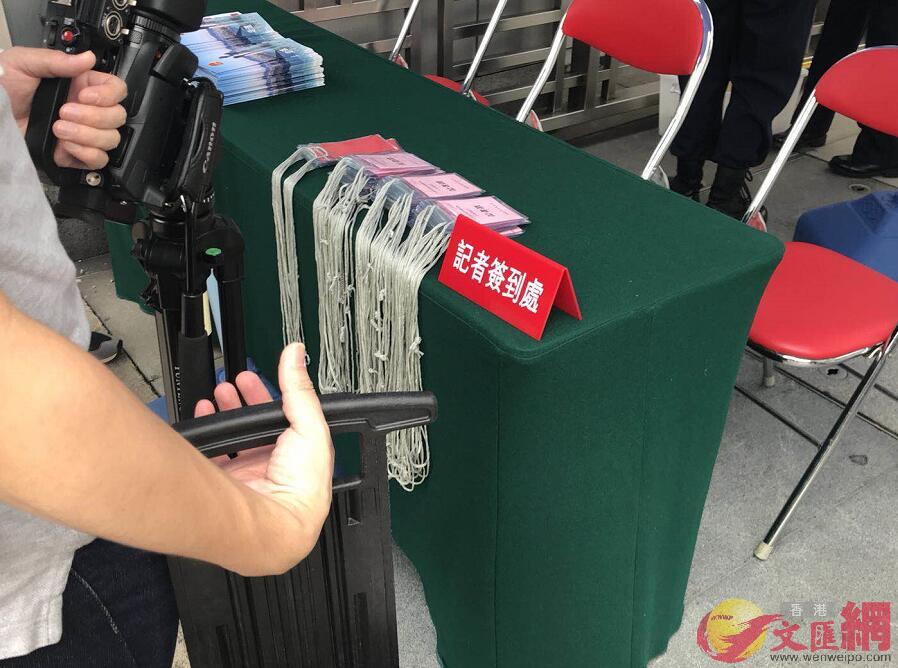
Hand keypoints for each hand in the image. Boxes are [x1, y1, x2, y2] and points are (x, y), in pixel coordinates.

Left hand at [0, 47, 126, 168]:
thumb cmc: (2, 87)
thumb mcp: (23, 63)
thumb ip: (56, 60)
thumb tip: (87, 58)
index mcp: (80, 85)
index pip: (116, 89)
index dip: (108, 94)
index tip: (85, 95)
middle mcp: (86, 110)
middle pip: (117, 116)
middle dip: (94, 117)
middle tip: (64, 111)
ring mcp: (83, 133)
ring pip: (111, 139)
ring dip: (87, 135)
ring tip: (58, 128)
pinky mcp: (75, 154)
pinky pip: (98, 160)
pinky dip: (87, 153)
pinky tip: (66, 144)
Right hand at [194, 344, 334, 552]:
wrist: (271, 526)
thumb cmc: (301, 489)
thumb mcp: (310, 427)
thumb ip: (301, 391)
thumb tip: (297, 356)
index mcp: (303, 454)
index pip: (285, 417)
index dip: (270, 396)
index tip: (255, 378)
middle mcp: (277, 466)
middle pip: (257, 426)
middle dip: (244, 400)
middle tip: (233, 382)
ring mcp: (250, 476)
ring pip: (235, 437)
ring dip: (226, 412)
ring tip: (217, 393)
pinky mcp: (228, 485)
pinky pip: (214, 453)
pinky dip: (207, 433)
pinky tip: (204, 415)